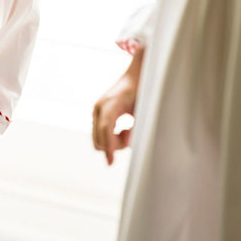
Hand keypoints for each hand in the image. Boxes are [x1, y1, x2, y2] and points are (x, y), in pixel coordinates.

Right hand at [92, 48, 144, 165]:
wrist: (135, 76)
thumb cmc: (142, 91)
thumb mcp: (143, 110)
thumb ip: (136, 128)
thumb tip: (127, 144)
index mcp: (111, 102)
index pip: (106, 129)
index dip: (108, 147)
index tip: (110, 163)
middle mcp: (100, 106)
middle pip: (99, 137)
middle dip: (114, 145)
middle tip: (130, 134)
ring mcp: (96, 109)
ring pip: (98, 138)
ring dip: (113, 141)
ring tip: (128, 130)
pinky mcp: (97, 113)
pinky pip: (100, 133)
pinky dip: (111, 137)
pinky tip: (123, 128)